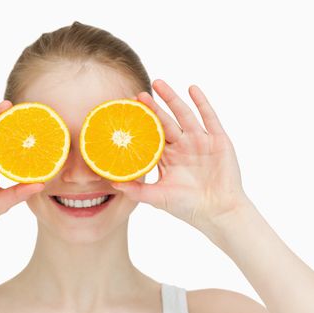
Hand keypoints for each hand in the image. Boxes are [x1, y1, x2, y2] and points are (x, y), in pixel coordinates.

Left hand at [111, 79, 250, 233]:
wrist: (218, 211)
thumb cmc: (187, 206)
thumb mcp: (158, 198)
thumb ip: (136, 190)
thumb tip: (112, 183)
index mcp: (167, 157)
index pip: (151, 135)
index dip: (140, 124)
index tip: (126, 112)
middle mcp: (182, 146)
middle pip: (165, 121)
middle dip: (152, 107)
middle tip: (138, 94)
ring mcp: (200, 141)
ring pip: (184, 114)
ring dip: (172, 98)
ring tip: (158, 83)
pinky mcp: (218, 140)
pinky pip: (209, 117)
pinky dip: (201, 102)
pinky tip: (192, 88)